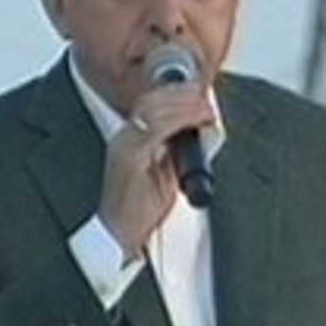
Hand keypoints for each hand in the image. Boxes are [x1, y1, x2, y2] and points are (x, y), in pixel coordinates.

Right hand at [98, 83, 214, 259]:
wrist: (118, 236)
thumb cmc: (140, 209)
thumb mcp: (166, 172)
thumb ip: (177, 148)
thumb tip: (202, 129)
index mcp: (131, 138)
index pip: (152, 100)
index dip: (178, 90)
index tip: (201, 89)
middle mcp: (124, 137)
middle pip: (153, 98)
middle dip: (184, 92)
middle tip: (207, 96)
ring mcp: (124, 146)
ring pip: (153, 108)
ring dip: (185, 103)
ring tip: (206, 110)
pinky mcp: (128, 157)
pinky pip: (152, 127)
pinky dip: (179, 119)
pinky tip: (197, 121)